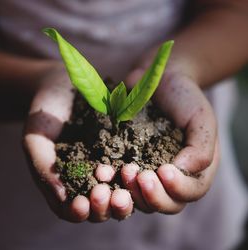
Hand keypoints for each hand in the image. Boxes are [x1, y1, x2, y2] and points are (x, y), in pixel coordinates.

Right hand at [23, 64, 132, 222]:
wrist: (64, 87)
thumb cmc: (46, 112)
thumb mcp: (36, 137)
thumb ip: (43, 166)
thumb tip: (63, 198)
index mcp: (68, 183)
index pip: (74, 210)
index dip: (78, 212)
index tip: (82, 203)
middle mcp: (91, 180)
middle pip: (102, 209)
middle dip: (105, 206)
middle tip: (106, 192)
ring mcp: (111, 166)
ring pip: (121, 194)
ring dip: (125, 194)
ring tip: (124, 177)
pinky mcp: (126, 151)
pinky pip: (135, 168)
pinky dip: (136, 172)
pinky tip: (136, 164)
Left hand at [116, 54, 219, 213]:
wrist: (158, 82)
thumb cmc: (184, 99)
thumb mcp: (200, 118)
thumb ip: (200, 148)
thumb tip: (182, 172)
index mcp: (194, 171)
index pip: (189, 193)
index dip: (176, 188)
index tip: (163, 170)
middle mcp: (171, 178)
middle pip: (164, 204)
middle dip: (150, 195)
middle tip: (137, 174)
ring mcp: (147, 172)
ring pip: (139, 199)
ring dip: (129, 193)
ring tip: (121, 172)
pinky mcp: (126, 163)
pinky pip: (118, 181)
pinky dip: (110, 181)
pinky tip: (102, 171)